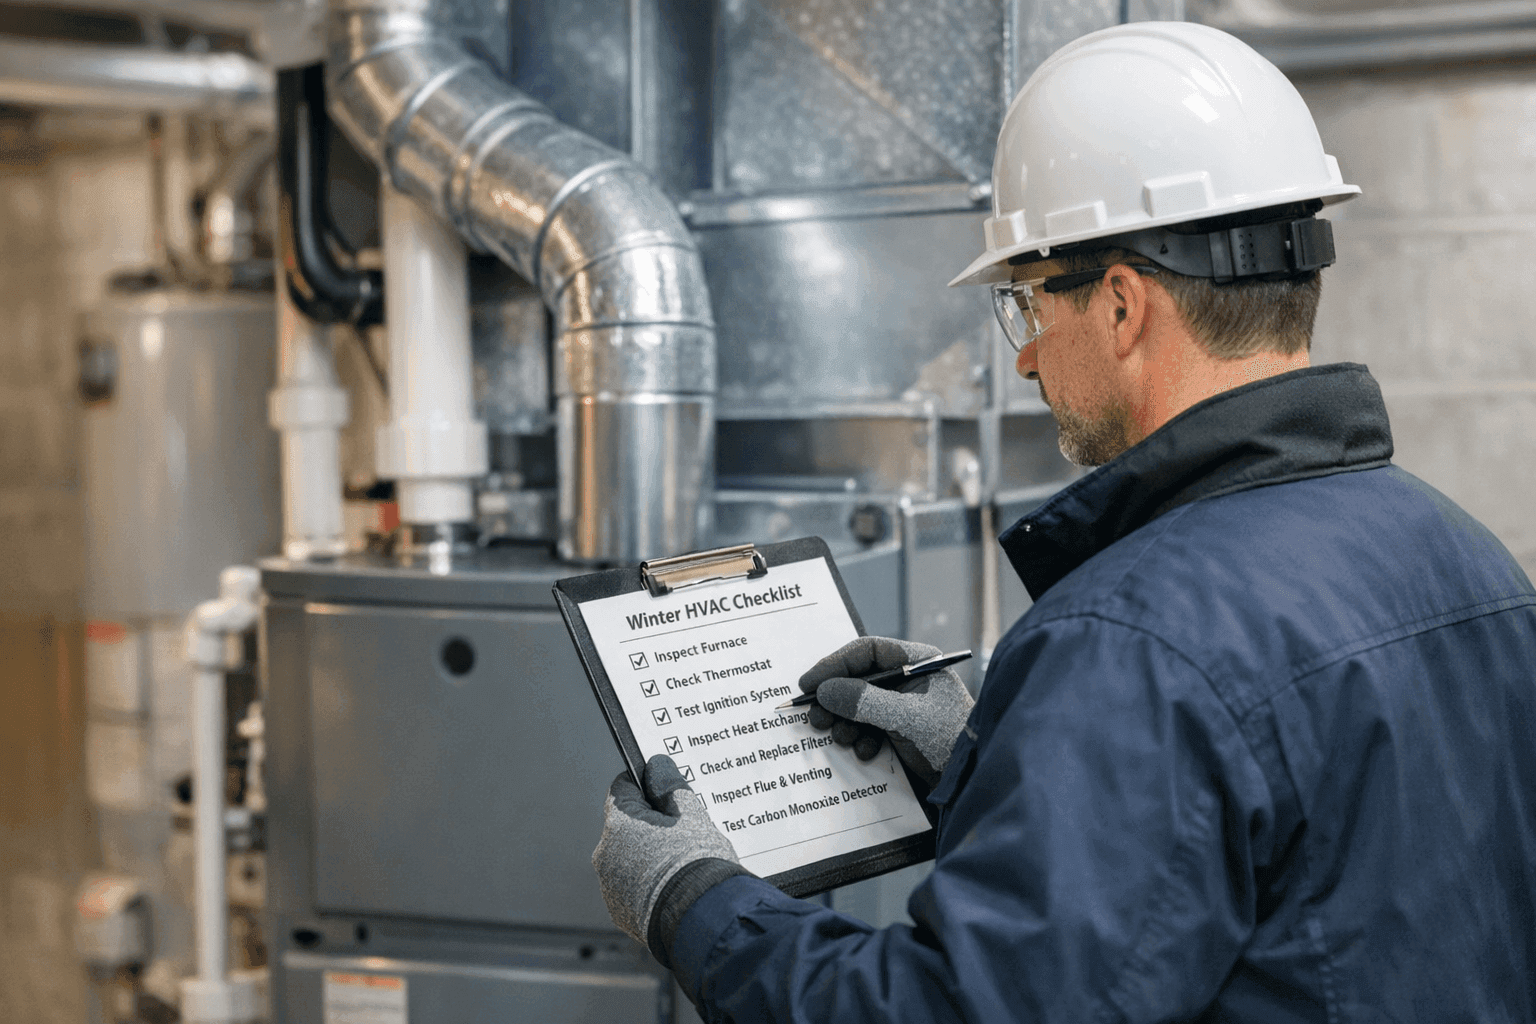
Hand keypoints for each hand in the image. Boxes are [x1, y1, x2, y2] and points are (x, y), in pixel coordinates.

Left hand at [592, 754, 745, 952]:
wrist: (703, 921)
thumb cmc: (699, 864)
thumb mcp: (693, 816)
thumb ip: (671, 786)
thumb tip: (658, 766)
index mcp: (619, 823)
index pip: (623, 788)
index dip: (646, 786)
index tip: (665, 792)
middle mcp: (605, 853)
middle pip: (626, 826)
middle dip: (650, 826)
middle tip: (684, 833)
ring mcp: (610, 887)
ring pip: (628, 859)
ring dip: (648, 857)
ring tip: (683, 865)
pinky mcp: (620, 913)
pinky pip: (632, 889)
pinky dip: (648, 886)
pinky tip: (675, 889)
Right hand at [798, 636, 974, 785]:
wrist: (974, 781)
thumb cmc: (951, 739)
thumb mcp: (907, 717)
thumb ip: (865, 701)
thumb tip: (825, 691)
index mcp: (917, 663)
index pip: (867, 651)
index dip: (835, 664)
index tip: (809, 683)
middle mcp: (909, 680)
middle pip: (859, 679)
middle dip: (836, 699)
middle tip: (816, 718)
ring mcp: (905, 706)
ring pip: (860, 706)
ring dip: (846, 723)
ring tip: (840, 738)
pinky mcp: (902, 731)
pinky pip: (869, 728)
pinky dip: (861, 739)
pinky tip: (865, 753)